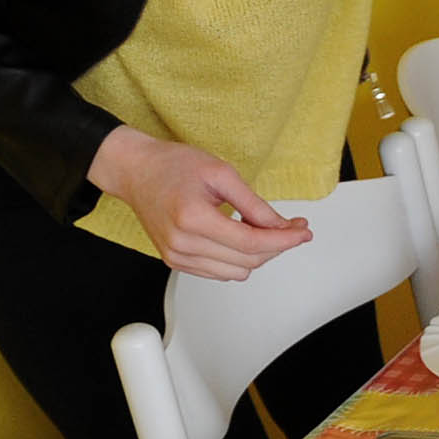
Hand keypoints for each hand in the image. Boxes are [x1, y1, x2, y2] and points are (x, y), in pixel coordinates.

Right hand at [88, 126, 310, 281]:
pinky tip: (241, 237)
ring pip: (237, 272)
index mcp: (192, 218)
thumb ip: (253, 204)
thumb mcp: (220, 173)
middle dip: (276, 245)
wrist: (136, 171)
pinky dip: (237, 259)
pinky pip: (219, 273)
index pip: (251, 243)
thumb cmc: (172, 166)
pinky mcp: (176, 262)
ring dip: (257, 255)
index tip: (302, 232)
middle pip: (247, 261)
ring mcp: (177, 256)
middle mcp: (182, 243)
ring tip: (263, 229)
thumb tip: (280, 226)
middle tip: (291, 225)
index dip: (283, 240)